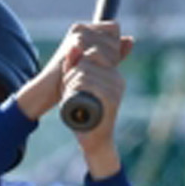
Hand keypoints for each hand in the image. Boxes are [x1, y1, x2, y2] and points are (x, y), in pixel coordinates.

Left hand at [58, 22, 133, 175]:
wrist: (94, 140)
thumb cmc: (82, 113)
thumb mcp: (74, 86)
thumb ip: (73, 66)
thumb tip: (74, 45)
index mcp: (112, 73)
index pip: (93, 53)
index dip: (77, 62)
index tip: (69, 78)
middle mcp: (117, 78)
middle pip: (88, 60)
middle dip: (72, 71)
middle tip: (67, 87)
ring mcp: (115, 88)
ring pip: (85, 71)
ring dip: (71, 81)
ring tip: (69, 94)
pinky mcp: (111, 99)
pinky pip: (88, 84)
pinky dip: (75, 87)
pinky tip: (72, 97)